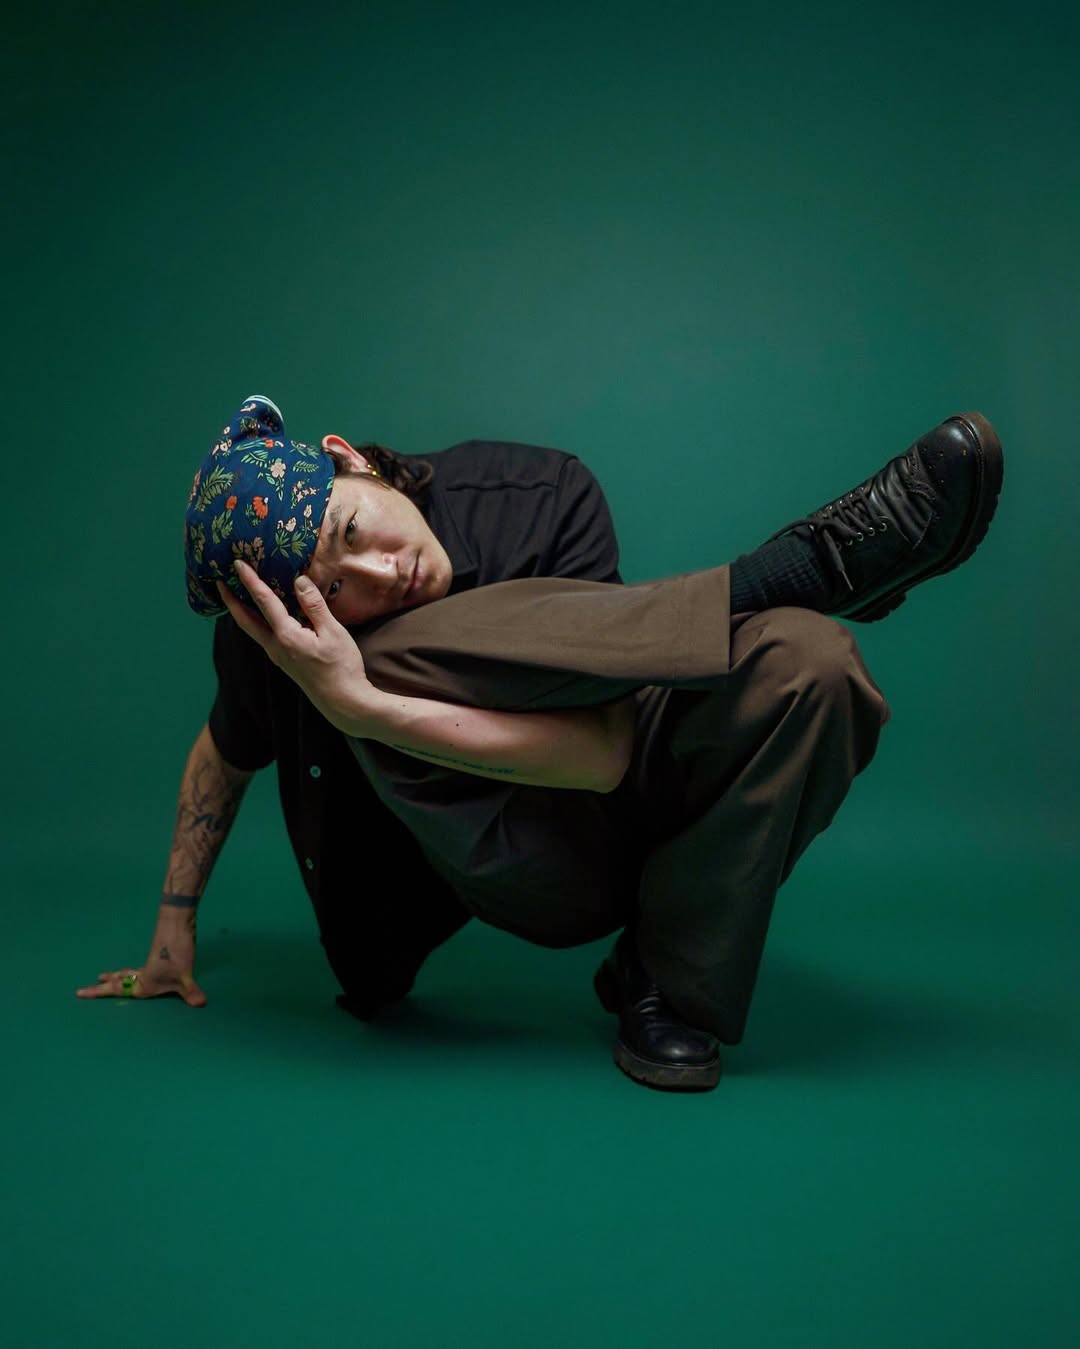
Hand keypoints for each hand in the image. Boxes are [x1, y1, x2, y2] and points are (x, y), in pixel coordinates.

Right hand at [75, 936, 206, 1006]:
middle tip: (84, 990)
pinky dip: (132, 971)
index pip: (118, 990)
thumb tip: (201, 1004)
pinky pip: (140, 968)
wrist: (176, 923)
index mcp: (145, 982)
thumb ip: (191, 992)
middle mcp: (144, 974)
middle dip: (103, 987)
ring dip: (116, 976)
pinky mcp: (159, 956)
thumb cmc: (176, 951)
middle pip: (119, 981)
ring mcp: (151, 963)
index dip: (100, 992)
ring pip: (128, 973)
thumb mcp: (186, 975)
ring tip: (104, 977)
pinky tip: (141, 971)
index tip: (80, 992)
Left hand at [218, 561, 374, 733]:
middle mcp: (276, 647)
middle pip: (245, 620)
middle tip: (219, 582)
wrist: (343, 701)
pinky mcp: (285, 661)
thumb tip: (299, 581)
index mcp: (286, 636)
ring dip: (241, 611)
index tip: (237, 563)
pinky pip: (264, 636)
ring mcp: (278, 656)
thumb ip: (314, 605)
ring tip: (236, 595)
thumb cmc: (341, 666)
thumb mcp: (332, 631)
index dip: (250, 580)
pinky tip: (263, 616)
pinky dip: (256, 621)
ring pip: (252, 630)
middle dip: (231, 600)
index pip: (263, 601)